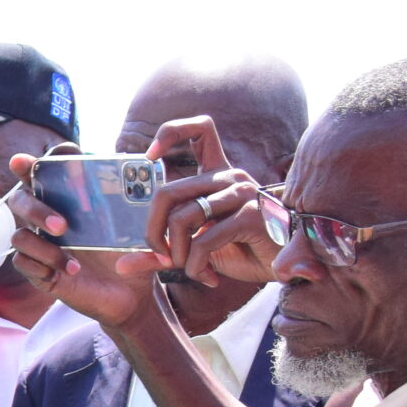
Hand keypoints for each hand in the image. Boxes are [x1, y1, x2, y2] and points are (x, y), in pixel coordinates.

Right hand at [7, 150, 163, 328]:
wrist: (132, 293)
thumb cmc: (131, 251)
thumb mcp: (135, 222)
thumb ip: (134, 198)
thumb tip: (144, 168)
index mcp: (68, 199)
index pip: (43, 173)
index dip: (31, 163)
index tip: (30, 161)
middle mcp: (49, 218)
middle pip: (20, 199)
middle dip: (34, 208)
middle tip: (62, 225)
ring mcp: (42, 245)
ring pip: (19, 235)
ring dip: (42, 245)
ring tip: (70, 256)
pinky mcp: (40, 271)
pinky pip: (22, 263)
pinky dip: (43, 265)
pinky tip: (71, 270)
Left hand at [144, 117, 279, 286]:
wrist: (285, 268)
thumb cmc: (242, 251)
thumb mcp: (195, 249)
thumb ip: (162, 252)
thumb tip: (121, 266)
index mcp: (217, 175)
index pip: (200, 130)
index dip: (170, 133)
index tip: (148, 157)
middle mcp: (230, 177)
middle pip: (166, 193)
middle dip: (151, 231)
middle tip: (160, 255)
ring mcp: (243, 194)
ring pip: (182, 218)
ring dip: (176, 254)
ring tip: (189, 268)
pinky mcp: (251, 216)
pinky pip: (203, 241)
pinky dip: (195, 267)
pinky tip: (207, 277)